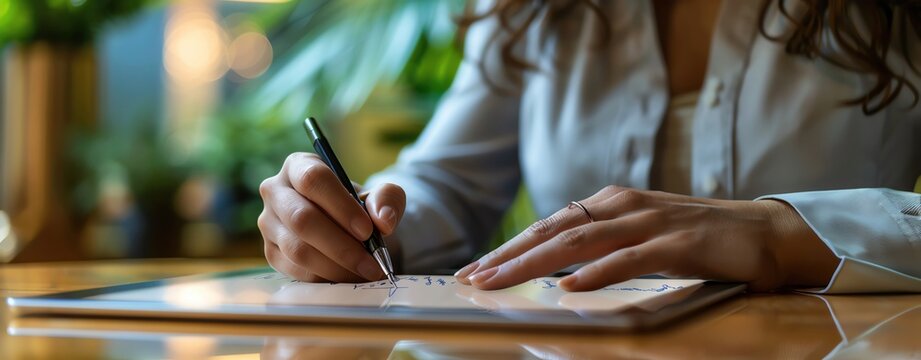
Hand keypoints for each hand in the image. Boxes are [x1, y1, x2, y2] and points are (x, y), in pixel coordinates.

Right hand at [258, 152, 404, 282]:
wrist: (347, 228)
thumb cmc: (360, 206)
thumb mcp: (380, 195)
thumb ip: (387, 200)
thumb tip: (384, 220)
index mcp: (299, 166)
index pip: (313, 180)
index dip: (341, 206)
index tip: (367, 230)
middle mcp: (276, 191)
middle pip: (301, 218)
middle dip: (341, 245)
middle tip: (371, 262)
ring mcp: (268, 224)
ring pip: (297, 249)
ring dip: (336, 266)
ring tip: (365, 271)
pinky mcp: (271, 252)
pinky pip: (296, 270)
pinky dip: (326, 277)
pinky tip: (349, 276)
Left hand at [455, 186, 837, 291]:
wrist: (768, 231)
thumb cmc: (698, 238)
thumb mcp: (640, 236)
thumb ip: (602, 245)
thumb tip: (555, 270)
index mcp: (610, 204)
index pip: (548, 226)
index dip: (508, 248)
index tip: (473, 270)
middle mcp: (623, 207)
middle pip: (553, 232)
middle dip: (508, 256)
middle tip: (471, 278)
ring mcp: (651, 222)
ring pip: (580, 241)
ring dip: (535, 263)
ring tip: (500, 281)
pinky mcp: (680, 242)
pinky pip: (630, 259)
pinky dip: (597, 272)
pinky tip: (570, 286)